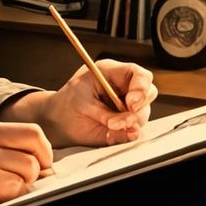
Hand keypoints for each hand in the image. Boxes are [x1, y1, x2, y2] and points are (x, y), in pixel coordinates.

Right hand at [0, 119, 51, 205]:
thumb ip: (2, 148)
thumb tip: (47, 164)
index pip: (33, 132)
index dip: (45, 151)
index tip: (42, 166)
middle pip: (35, 151)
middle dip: (37, 171)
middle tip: (24, 183)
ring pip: (29, 171)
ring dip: (24, 186)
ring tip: (2, 192)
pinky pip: (16, 190)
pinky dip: (13, 198)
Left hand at [41, 62, 155, 148]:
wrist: (57, 121)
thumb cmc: (66, 106)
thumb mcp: (82, 105)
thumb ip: (107, 117)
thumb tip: (131, 131)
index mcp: (112, 72)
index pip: (138, 74)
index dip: (140, 88)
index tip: (131, 104)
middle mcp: (123, 86)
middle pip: (148, 92)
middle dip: (138, 108)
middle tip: (120, 121)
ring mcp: (127, 104)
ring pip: (144, 112)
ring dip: (131, 123)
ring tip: (110, 127)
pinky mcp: (126, 120)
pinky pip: (136, 127)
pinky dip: (127, 133)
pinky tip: (111, 133)